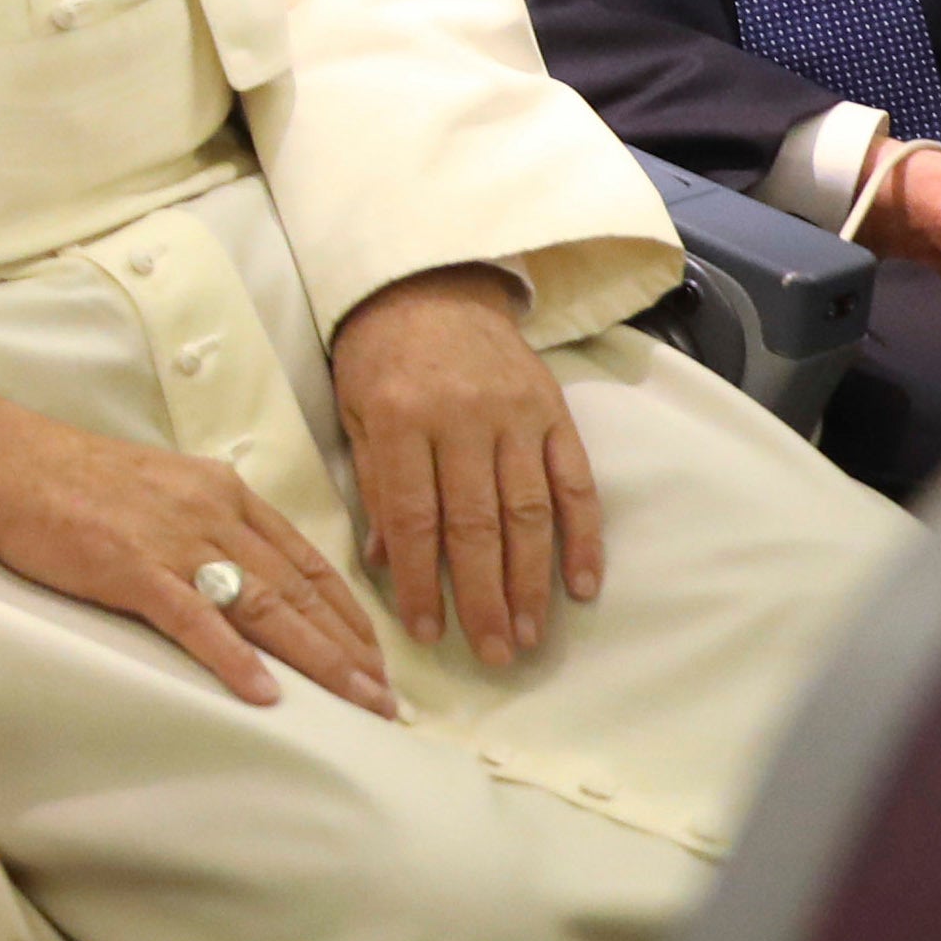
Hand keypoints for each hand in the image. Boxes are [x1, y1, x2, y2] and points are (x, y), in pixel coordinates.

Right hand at [0, 392, 392, 715]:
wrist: (4, 460)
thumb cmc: (72, 478)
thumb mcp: (161, 488)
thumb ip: (207, 525)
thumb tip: (244, 575)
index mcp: (223, 491)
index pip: (306, 558)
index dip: (348, 612)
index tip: (376, 655)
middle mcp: (212, 511)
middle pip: (299, 587)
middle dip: (349, 647)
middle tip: (386, 698)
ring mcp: (173, 539)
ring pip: (265, 605)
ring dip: (317, 659)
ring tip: (355, 701)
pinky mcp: (130, 567)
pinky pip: (195, 619)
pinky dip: (234, 658)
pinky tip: (265, 694)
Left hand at [330, 264, 596, 669]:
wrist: (433, 286)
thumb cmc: (380, 356)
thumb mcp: (356, 411)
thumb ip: (375, 485)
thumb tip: (388, 565)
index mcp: (403, 418)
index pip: (414, 516)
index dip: (422, 580)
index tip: (427, 632)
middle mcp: (464, 418)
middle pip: (476, 524)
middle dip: (484, 597)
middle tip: (492, 655)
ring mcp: (516, 415)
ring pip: (528, 511)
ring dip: (532, 581)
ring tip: (530, 636)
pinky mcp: (554, 412)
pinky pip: (576, 482)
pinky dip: (584, 536)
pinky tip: (583, 584)